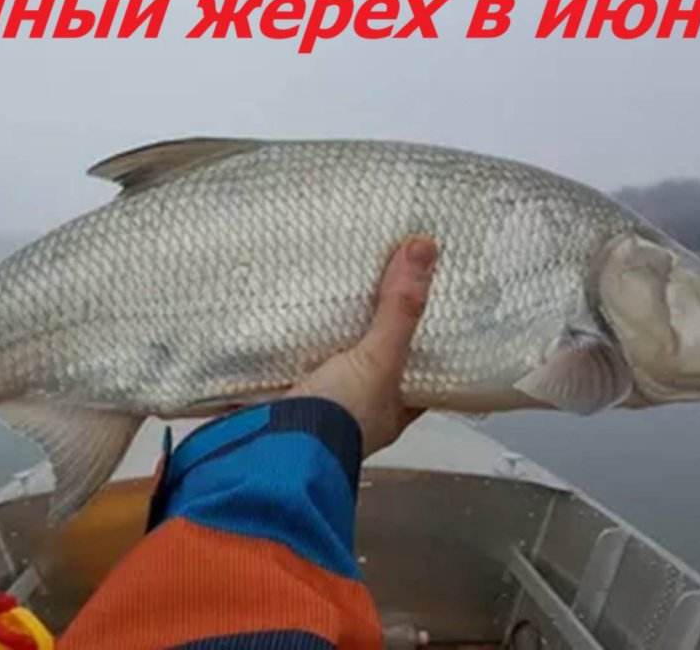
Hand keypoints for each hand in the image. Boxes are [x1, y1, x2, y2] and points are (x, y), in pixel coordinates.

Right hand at [287, 236, 437, 456]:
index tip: (427, 295)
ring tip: (332, 277)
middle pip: (372, 356)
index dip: (426, 336)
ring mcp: (318, 399)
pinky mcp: (279, 390)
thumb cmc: (339, 419)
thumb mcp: (379, 360)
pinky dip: (289, 332)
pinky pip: (289, 353)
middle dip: (370, 323)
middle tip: (376, 273)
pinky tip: (286, 302)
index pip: (420, 368)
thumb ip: (399, 310)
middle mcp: (357, 406)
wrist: (273, 450)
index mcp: (392, 407)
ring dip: (327, 327)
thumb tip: (425, 249)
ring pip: (329, 354)